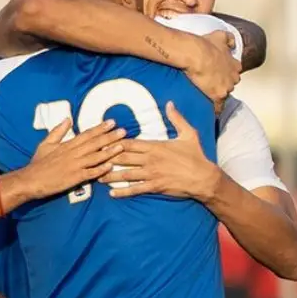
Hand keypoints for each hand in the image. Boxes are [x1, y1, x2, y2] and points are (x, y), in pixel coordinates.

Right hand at [19, 119, 124, 199]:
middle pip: (94, 143)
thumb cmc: (38, 163)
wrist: (30, 180)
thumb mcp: (46, 143)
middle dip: (110, 136)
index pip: (87, 134)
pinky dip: (101, 169)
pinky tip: (111, 166)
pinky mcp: (74, 178)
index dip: (100, 128)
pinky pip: (90, 173)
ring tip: (122, 145)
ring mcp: (75, 166)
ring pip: (95, 157)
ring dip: (109, 151)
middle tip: (124, 131)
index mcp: (67, 145)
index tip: (112, 122)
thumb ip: (58, 131)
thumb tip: (68, 119)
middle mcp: (73, 153)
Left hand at [98, 102, 223, 201]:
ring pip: (125, 174)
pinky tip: (112, 193)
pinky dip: (123, 192)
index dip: (113, 142)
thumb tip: (170, 103)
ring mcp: (151, 174)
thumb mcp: (189, 133)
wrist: (204, 177)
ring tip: (96, 176)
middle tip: (92, 159)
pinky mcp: (155, 187)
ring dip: (110, 175)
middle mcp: (150, 159)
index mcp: (155, 146)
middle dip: (106, 158)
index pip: (129, 143)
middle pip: (123, 157)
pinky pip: (135, 189)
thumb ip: (176, 118)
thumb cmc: (196, 156)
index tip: (101, 142)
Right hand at [184, 32, 240, 104]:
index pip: (234, 73)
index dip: (226, 73)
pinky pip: (218, 107)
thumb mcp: (220, 36)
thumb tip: (233, 43)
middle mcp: (233, 77)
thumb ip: (229, 39)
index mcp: (235, 65)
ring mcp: (226, 88)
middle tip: (211, 83)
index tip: (220, 74)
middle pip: (230, 84)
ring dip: (218, 95)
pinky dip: (215, 109)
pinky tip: (210, 111)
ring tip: (208, 96)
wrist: (196, 54)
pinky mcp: (217, 96)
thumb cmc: (205, 45)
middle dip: (223, 84)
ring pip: (224, 95)